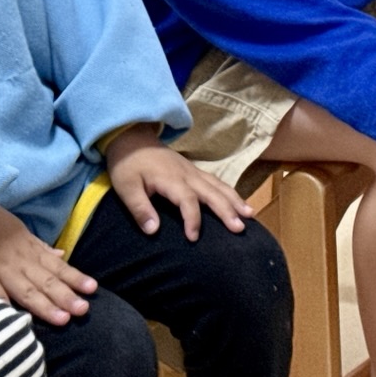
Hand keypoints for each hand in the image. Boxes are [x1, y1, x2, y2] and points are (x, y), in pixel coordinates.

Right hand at [0, 203, 97, 325]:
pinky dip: (6, 308)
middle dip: (66, 297)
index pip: (57, 267)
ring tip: (63, 319)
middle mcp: (20, 262)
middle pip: (46, 281)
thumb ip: (41, 247)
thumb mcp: (21, 231)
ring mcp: (0, 271)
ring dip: (45, 306)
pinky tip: (19, 322)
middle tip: (84, 309)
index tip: (92, 289)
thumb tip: (63, 256)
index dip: (75, 278)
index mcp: (31, 250)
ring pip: (27, 291)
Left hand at [105, 125, 253, 240]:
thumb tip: (153, 231)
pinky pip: (216, 181)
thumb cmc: (128, 165)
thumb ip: (139, 209)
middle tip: (240, 228)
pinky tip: (238, 203)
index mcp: (171, 179)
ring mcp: (192, 171)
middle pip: (212, 193)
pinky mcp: (193, 171)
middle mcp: (187, 175)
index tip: (193, 238)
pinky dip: (230, 192)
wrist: (132, 138)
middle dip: (227, 211)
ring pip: (219, 186)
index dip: (192, 220)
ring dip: (235, 200)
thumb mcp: (126, 187)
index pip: (188, 201)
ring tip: (250, 215)